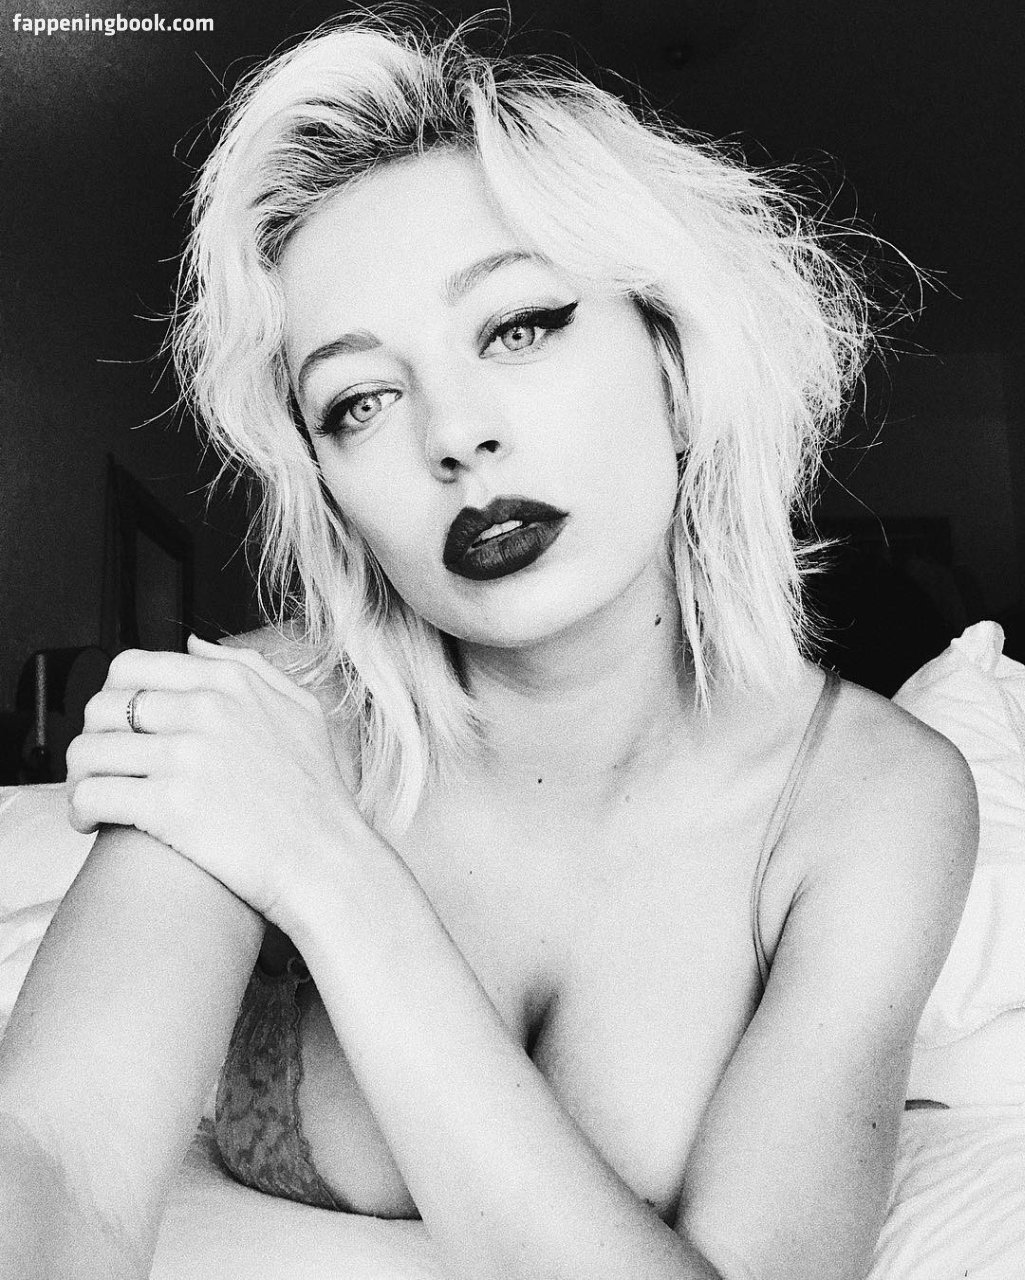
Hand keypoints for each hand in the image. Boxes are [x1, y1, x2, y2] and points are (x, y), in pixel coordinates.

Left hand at [66, 636, 363, 923]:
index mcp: (230, 683)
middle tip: (100, 764)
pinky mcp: (168, 806)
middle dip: (91, 736)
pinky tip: (91, 821)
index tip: (117, 725)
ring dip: (79, 775)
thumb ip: (249, 666)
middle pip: (102, 706)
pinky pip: (92, 793)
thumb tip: (193, 647)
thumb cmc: (316, 794)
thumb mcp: (301, 709)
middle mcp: (205, 711)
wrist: (325, 860)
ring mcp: (185, 756)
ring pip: (88, 749)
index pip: (132, 666)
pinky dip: (79, 809)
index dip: (111, 696)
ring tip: (90, 795)